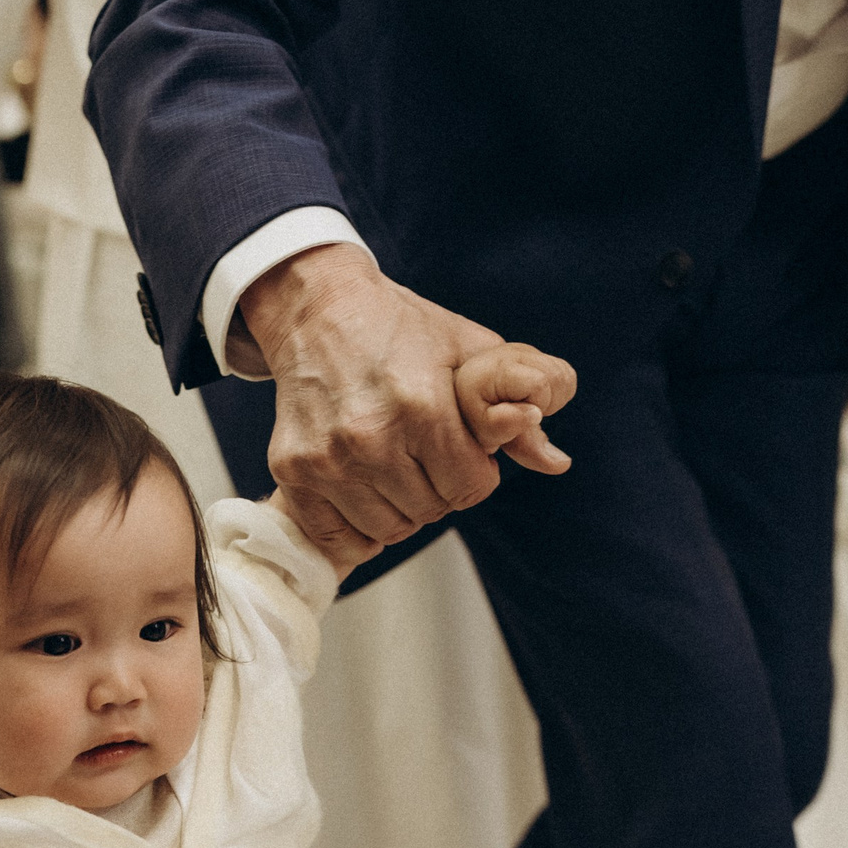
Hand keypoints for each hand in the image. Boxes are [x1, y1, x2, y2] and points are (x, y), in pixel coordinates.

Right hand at [246, 247, 575, 567]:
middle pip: (430, 511)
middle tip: (424, 454)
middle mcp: (370, 438)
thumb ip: (519, 410)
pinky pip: (337, 535)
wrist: (319, 311)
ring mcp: (326, 459)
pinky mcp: (292, 470)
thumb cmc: (402, 330)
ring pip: (387, 529)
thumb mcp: (472, 355)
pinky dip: (355, 525)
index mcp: (422, 406)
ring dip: (399, 508)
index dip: (474, 472)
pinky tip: (362, 490)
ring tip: (395, 467)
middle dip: (438, 488)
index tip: (460, 449)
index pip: (469, 488)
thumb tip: (556, 463)